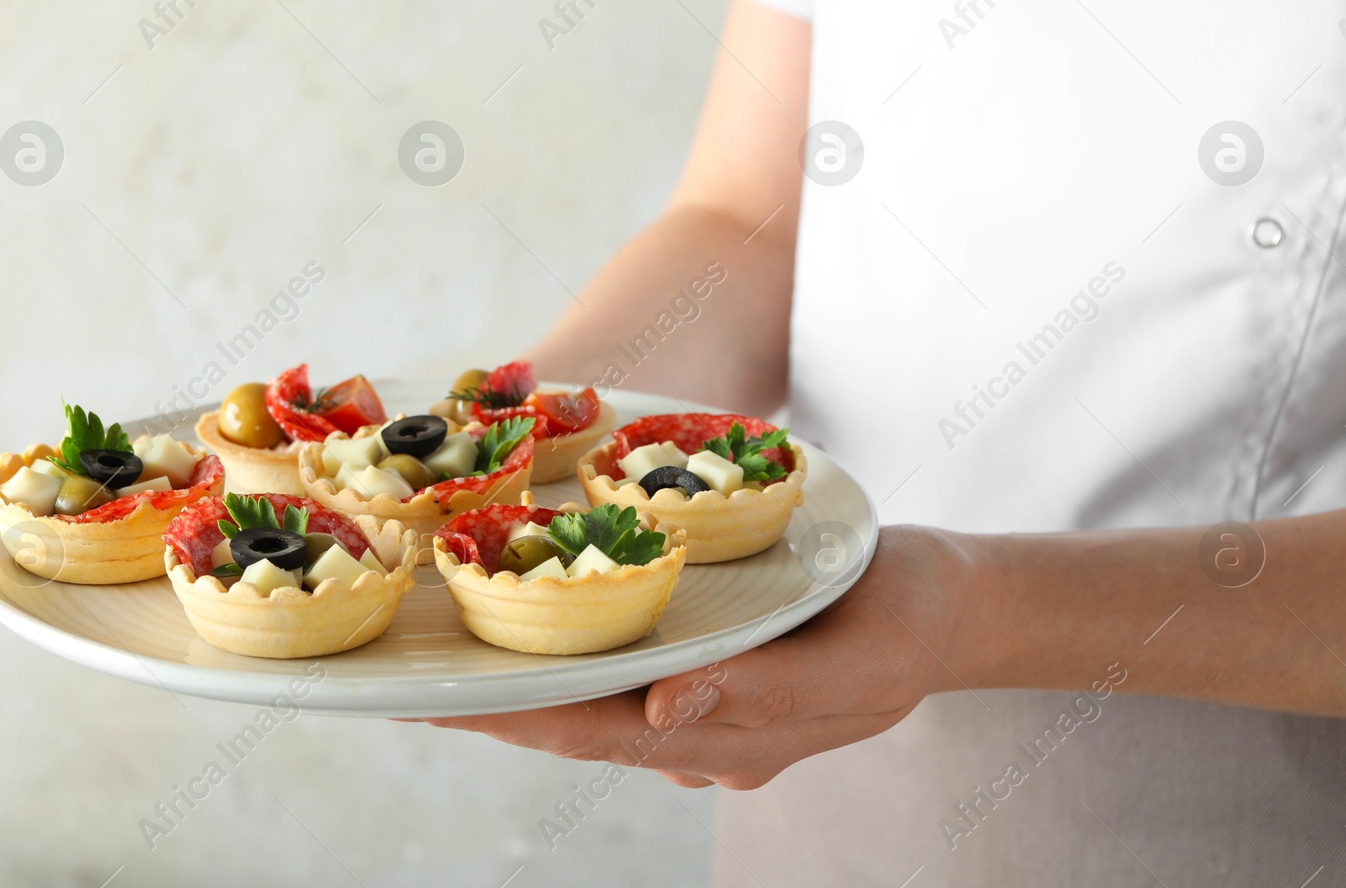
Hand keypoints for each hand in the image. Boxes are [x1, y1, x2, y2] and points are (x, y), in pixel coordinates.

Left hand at [427, 525, 978, 789]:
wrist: (949, 607)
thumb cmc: (909, 624)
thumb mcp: (859, 662)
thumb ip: (768, 693)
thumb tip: (662, 708)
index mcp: (731, 737)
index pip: (595, 732)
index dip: (508, 720)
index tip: (430, 706)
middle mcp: (699, 733)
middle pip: (572, 724)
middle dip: (487, 710)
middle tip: (397, 683)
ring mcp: (702, 708)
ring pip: (589, 700)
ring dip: (517, 682)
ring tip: (437, 654)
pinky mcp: (708, 669)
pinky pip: (620, 670)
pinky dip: (567, 653)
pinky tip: (528, 622)